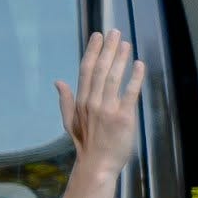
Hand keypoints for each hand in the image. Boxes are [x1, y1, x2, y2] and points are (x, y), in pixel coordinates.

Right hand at [58, 32, 142, 182]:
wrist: (97, 164)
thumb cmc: (86, 143)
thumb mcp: (70, 121)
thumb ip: (65, 100)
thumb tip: (58, 82)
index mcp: (81, 101)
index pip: (86, 70)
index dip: (93, 51)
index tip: (98, 36)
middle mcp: (93, 101)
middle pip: (101, 69)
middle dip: (108, 49)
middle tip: (115, 32)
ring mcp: (108, 109)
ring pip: (114, 77)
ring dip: (121, 59)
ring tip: (127, 44)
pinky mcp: (124, 117)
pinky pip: (130, 93)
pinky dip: (135, 78)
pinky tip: (140, 65)